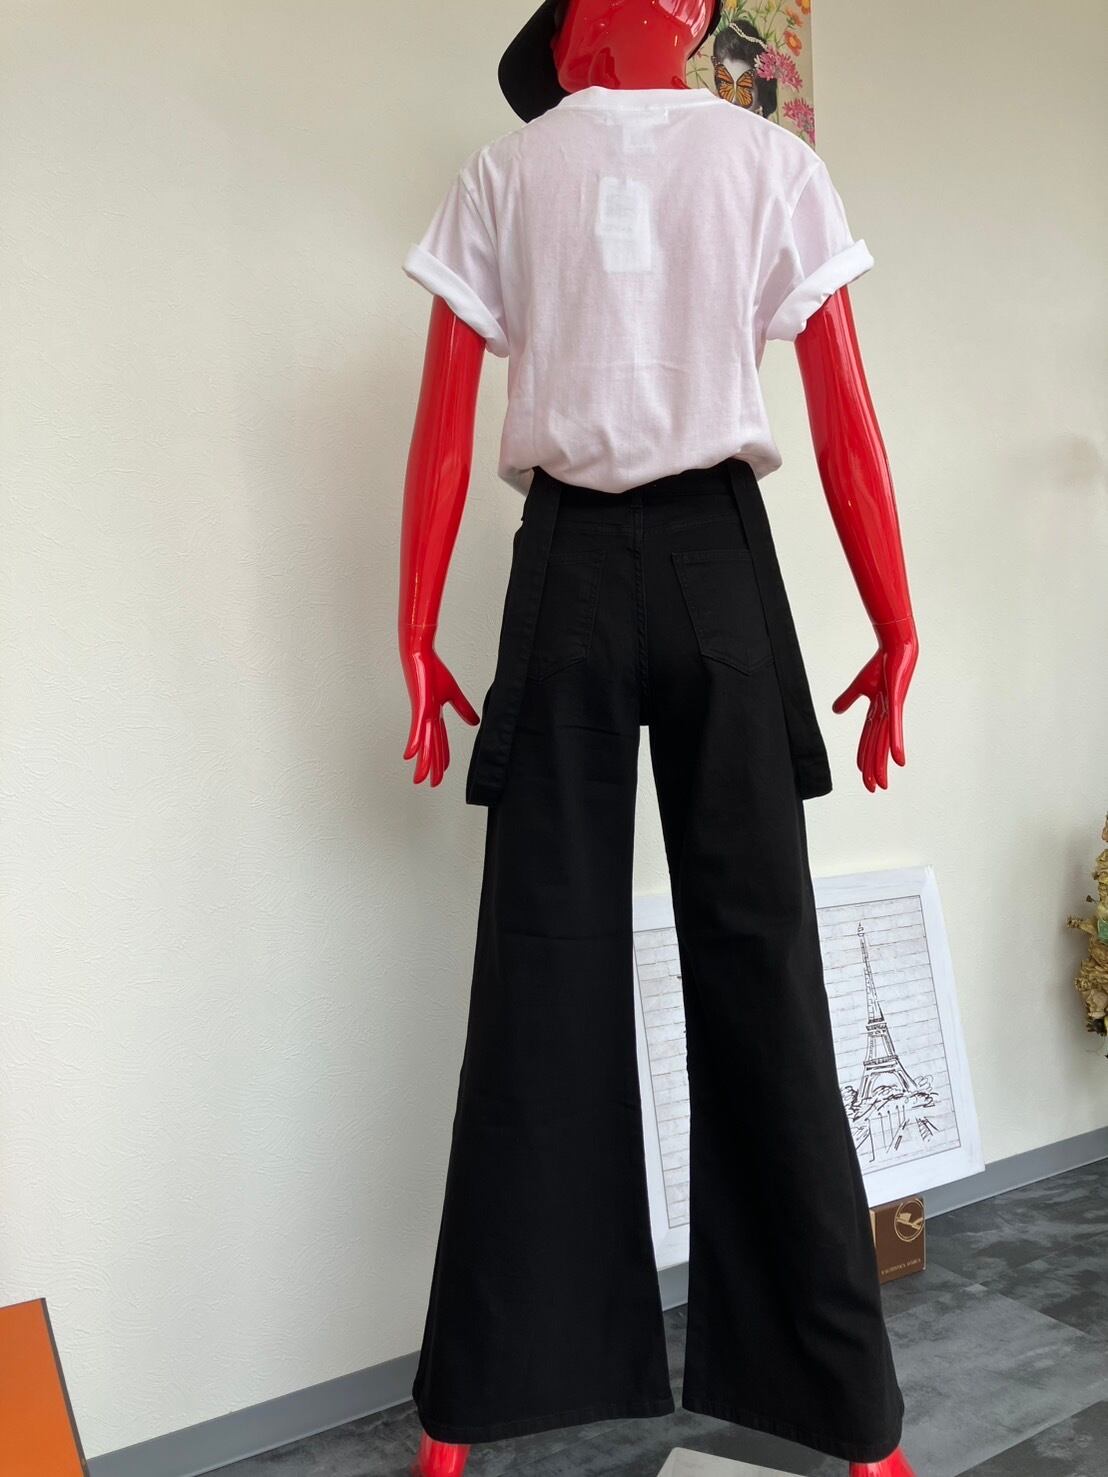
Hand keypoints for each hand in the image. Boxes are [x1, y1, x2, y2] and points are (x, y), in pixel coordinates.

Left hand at [401, 626, 479, 786]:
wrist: (420, 654)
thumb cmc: (433, 669)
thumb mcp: (453, 692)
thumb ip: (463, 708)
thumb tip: (475, 723)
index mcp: (435, 715)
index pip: (441, 740)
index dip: (442, 756)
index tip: (442, 771)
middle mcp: (428, 718)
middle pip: (433, 747)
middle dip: (432, 766)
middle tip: (431, 784)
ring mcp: (423, 713)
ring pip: (425, 744)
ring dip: (423, 763)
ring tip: (419, 780)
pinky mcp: (420, 707)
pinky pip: (417, 729)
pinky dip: (414, 742)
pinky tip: (409, 756)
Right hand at [832, 619, 917, 791]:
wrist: (896, 647)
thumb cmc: (881, 664)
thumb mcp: (859, 685)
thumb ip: (847, 700)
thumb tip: (835, 712)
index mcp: (876, 713)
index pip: (868, 740)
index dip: (865, 758)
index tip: (866, 776)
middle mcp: (885, 716)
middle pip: (876, 747)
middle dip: (875, 769)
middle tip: (875, 789)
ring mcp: (891, 711)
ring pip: (883, 744)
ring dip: (882, 765)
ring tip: (883, 784)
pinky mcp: (896, 703)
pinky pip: (895, 728)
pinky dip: (897, 745)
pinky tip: (899, 761)